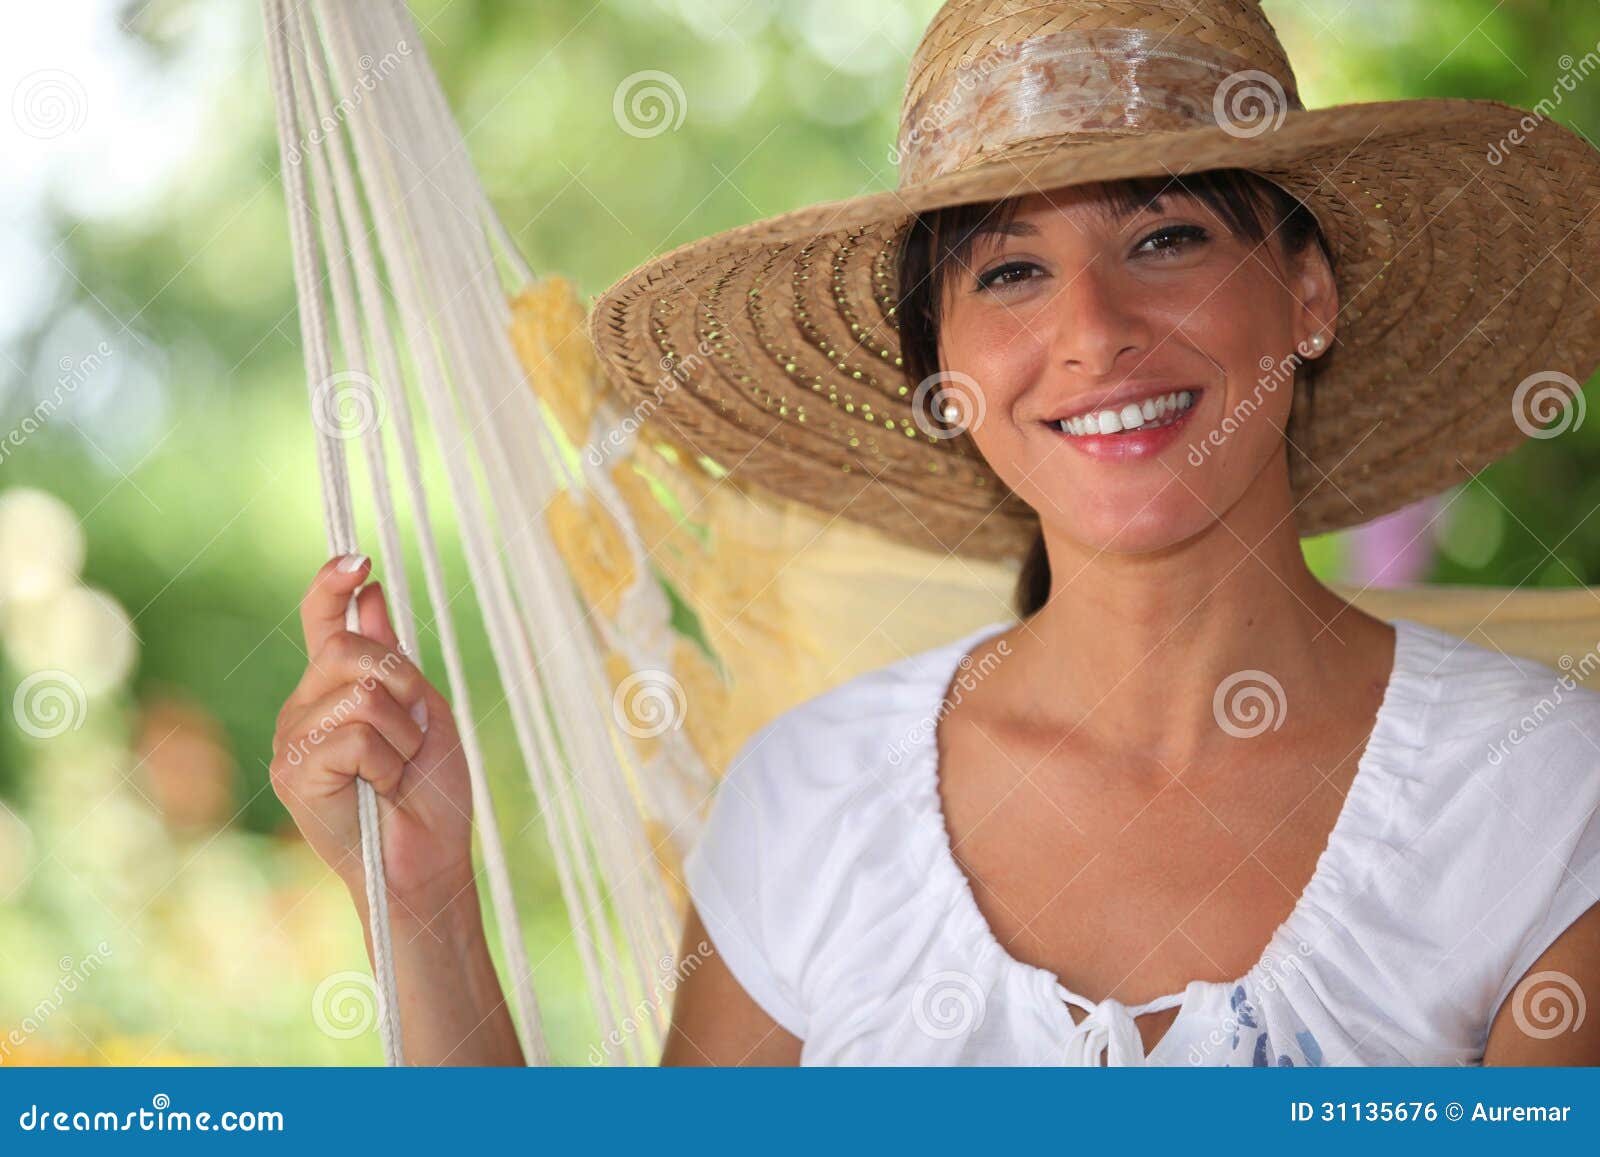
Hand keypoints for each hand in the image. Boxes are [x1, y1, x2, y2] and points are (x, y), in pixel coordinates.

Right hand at [270, 554, 475, 922]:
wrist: (429, 862)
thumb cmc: (431, 791)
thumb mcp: (423, 711)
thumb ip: (393, 658)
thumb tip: (371, 593)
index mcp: (337, 687)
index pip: (322, 621)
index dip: (332, 584)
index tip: (358, 560)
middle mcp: (306, 705)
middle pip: (350, 649)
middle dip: (403, 683)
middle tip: (414, 730)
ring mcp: (293, 739)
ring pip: (361, 692)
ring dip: (402, 733)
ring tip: (398, 770)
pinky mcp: (292, 773)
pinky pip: (354, 736)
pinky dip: (386, 763)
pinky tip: (380, 790)